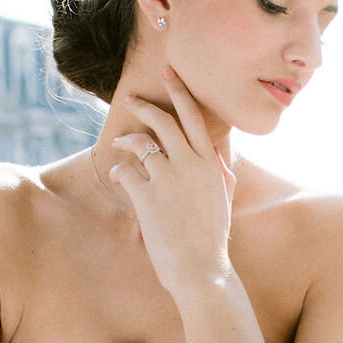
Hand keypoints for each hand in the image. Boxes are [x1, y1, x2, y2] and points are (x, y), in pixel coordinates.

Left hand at [110, 67, 234, 297]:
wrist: (201, 270)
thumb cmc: (212, 240)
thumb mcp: (225, 201)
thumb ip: (222, 173)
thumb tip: (220, 154)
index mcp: (211, 164)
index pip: (194, 117)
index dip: (179, 91)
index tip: (168, 72)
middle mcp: (190, 164)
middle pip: (163, 121)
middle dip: (144, 105)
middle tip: (129, 100)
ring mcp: (167, 177)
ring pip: (139, 144)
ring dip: (125, 141)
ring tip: (118, 144)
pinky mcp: (146, 194)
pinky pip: (124, 171)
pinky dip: (117, 170)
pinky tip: (117, 177)